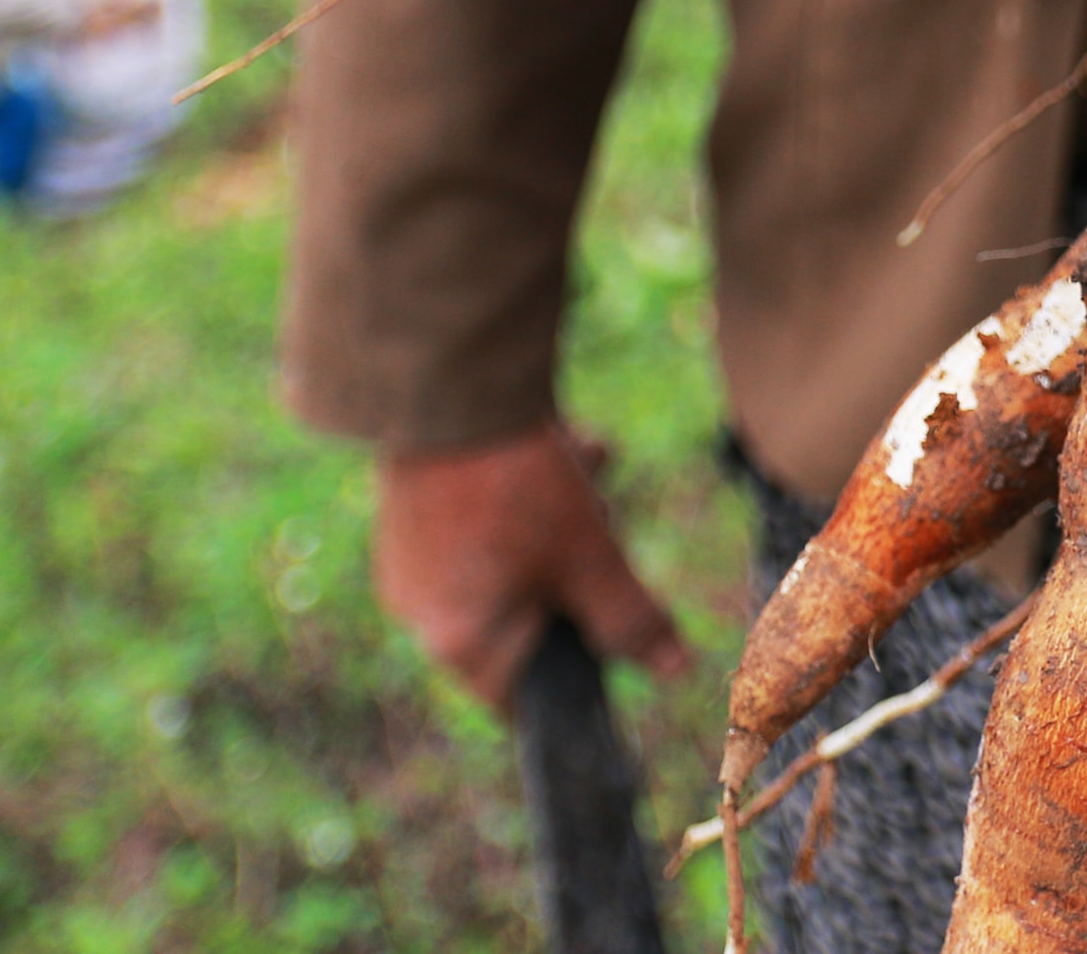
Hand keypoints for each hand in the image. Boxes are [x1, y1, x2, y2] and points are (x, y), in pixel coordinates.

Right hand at [373, 422, 692, 709]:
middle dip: (580, 565)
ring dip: (565, 513)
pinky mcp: (415, 512)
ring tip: (579, 466)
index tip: (614, 627)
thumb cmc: (515, 488)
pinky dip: (533, 485)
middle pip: (530, 614)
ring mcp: (413, 561)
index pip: (520, 698)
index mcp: (457, 643)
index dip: (578, 671)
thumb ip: (631, 620)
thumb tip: (673, 672)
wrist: (448, 388)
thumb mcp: (591, 558)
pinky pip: (492, 518)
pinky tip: (560, 445)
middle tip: (599, 520)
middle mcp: (422, 612)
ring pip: (519, 555)